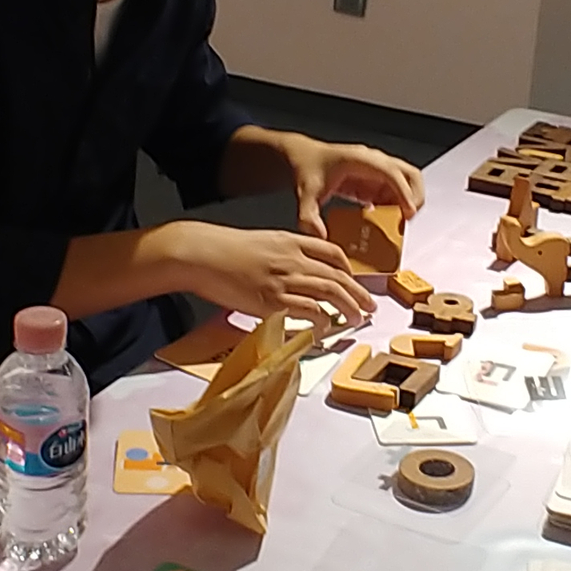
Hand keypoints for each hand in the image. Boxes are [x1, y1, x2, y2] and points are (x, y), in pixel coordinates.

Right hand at [158, 220, 376, 324]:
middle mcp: (293, 259)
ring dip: (348, 308)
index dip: (348, 270)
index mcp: (291, 242)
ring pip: (330, 293)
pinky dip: (321, 321)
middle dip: (358, 293)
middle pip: (338, 276)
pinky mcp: (272, 301)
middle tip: (369, 307)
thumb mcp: (261, 242)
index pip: (332, 253)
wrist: (201, 253)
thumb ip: (282, 253)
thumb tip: (295, 271)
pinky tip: (325, 328)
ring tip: (357, 319)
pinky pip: (308, 312)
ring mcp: (284, 280)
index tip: (354, 281)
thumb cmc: (224, 249)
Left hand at [283, 136, 426, 240]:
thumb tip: (318, 235)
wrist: (303, 157)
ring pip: (406, 184)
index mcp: (361, 159)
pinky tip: (385, 222)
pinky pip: (394, 193)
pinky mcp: (374, 181)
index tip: (408, 212)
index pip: (391, 173)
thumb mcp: (306, 192)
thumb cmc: (308, 166)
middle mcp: (374, 162)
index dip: (403, 193)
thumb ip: (309, 216)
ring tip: (397, 224)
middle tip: (407, 219)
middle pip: (409, 175)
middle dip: (415, 197)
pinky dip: (396, 207)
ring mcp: (377, 171)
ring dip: (406, 204)